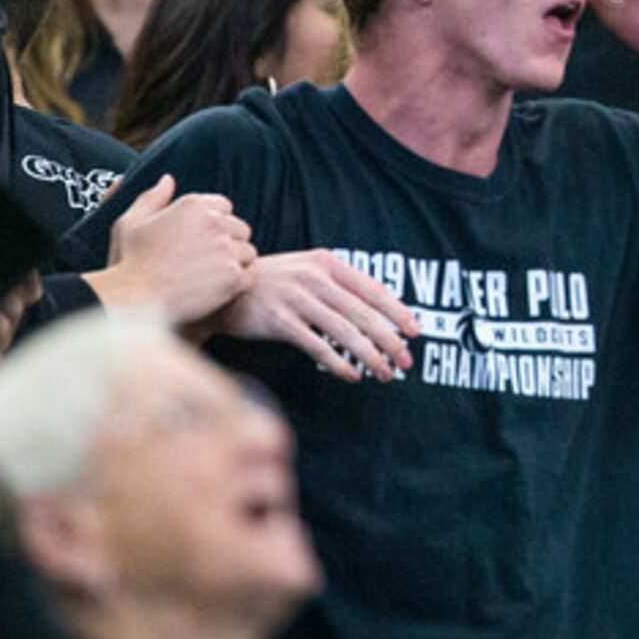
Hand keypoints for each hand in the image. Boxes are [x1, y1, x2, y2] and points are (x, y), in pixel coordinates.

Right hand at [90, 175, 257, 327]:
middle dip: (228, 243)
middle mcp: (215, 222)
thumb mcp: (131, 223)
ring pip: (248, 253)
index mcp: (194, 205)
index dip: (214, 225)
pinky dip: (237, 285)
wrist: (136, 300)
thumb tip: (168, 180)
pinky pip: (249, 277)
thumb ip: (152, 198)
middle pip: (241, 229)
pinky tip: (216, 291)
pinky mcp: (234, 275)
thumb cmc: (130, 262)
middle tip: (205, 263)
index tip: (199, 242)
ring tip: (209, 278)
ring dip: (235, 264)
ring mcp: (226, 249)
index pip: (224, 207)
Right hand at [219, 249, 416, 381]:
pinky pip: (315, 344)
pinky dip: (337, 361)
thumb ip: (339, 287)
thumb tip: (378, 314)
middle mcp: (314, 278)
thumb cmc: (271, 283)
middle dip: (389, 340)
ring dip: (369, 355)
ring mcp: (296, 298)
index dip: (397, 311)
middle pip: (363, 312)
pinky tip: (352, 375)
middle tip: (406, 362)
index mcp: (327, 263)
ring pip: (344, 330)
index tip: (415, 332)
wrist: (222, 290)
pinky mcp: (278, 319)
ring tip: (384, 373)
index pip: (372, 288)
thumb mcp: (307, 272)